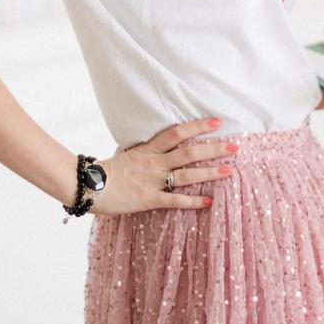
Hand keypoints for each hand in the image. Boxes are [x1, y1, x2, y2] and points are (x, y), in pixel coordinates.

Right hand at [90, 116, 236, 215]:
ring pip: (187, 174)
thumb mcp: (127, 154)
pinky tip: (209, 201)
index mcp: (149, 149)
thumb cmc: (106, 170)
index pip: (177, 133)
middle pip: (189, 152)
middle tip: (235, 146)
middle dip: (214, 149)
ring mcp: (153, 180)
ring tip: (229, 171)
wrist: (88, 185)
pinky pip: (175, 199)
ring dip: (210, 173)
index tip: (217, 123)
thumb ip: (144, 150)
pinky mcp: (149, 199)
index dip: (198, 126)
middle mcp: (155, 162)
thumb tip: (157, 145)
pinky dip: (193, 201)